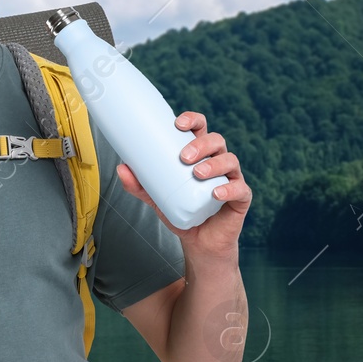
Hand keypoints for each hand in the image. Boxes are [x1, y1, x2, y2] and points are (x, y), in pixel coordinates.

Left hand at [117, 110, 249, 258]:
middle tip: (183, 157)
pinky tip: (215, 193)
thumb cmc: (181, 211)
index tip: (178, 123)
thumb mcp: (156, 197)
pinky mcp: (241, 198)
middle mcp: (217, 162)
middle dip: (201, 144)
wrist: (198, 241)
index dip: (193, 120)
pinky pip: (240, 189)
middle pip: (216, 140)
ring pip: (230, 160)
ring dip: (214, 164)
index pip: (200, 129)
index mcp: (200, 155)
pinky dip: (229, 189)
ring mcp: (231, 178)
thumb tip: (121, 168)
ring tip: (197, 173)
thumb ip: (139, 185)